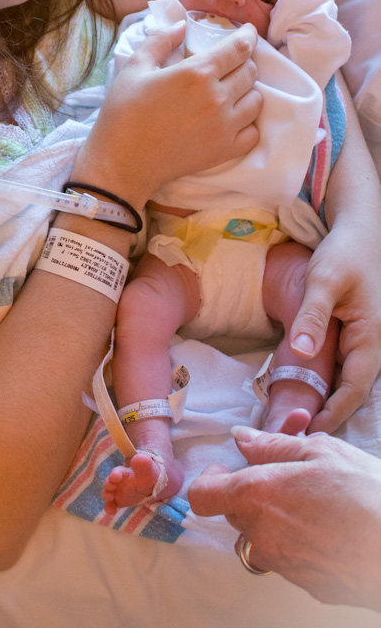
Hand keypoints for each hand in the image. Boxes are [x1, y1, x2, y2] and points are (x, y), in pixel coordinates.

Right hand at [73, 23, 260, 209]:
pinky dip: (248, 123)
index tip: (248, 31)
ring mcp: (224, 127)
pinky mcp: (224, 151)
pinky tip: (233, 119)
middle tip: (230, 63)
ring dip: (247, 91)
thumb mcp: (135, 67)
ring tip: (231, 90)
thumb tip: (181, 25)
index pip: (239, 48)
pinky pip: (253, 133)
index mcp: (197, 73)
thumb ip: (160, 40)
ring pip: (256, 101)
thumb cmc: (124, 112)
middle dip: (243, 62)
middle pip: (250, 72)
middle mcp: (217, 98)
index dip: (248, 35)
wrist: (122, 161)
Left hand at [189, 426, 380, 610]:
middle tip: (286, 474)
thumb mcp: (320, 452)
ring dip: (276, 517)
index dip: (210, 480)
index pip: (203, 496)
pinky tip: (328, 525)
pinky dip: (298, 540)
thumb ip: (273, 445)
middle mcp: (262, 535)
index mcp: (257, 496)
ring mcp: (284, 565)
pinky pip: (289, 557)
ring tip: (315, 499)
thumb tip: (243, 439)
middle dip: (251, 492)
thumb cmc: (365, 496)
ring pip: (262, 536)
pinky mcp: (307, 585)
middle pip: (235, 513)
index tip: (227, 468)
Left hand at [288, 215, 380, 432]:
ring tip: (293, 417)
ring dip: (324, 398)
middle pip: (350, 391)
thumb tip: (303, 354)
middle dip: (325, 413)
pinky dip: (324, 379)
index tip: (308, 434)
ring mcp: (364, 341)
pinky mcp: (354, 335)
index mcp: (371, 338)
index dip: (332, 414)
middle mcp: (372, 345)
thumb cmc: (344, 253)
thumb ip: (313, 316)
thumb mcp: (324, 280)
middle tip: (293, 432)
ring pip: (346, 380)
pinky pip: (341, 365)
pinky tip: (301, 387)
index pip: (354, 390)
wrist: (359, 232)